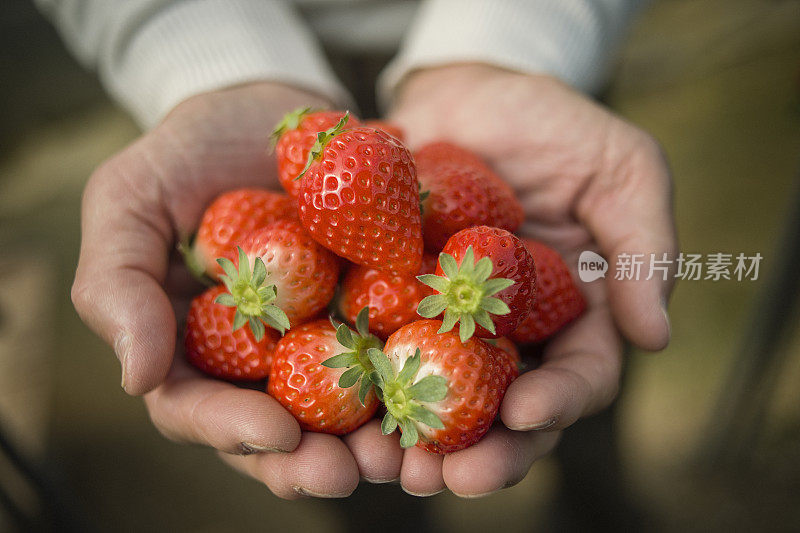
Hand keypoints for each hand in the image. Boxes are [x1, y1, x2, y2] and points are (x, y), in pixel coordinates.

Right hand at [71, 83, 404, 497]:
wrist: (272, 108)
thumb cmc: (188, 153)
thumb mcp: (129, 201)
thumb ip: (117, 283)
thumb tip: (135, 378)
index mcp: (195, 346)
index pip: (199, 408)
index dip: (232, 430)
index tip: (275, 434)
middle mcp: (261, 357)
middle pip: (280, 429)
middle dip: (313, 459)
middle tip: (349, 472)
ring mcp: (324, 336)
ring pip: (345, 409)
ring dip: (374, 439)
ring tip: (405, 454)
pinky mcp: (378, 307)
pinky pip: (401, 349)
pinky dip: (422, 376)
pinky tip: (452, 390)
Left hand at [387, 64, 675, 496]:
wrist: (467, 92)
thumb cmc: (553, 124)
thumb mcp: (621, 168)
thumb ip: (643, 246)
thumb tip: (657, 337)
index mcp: (572, 315)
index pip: (576, 377)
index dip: (555, 405)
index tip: (524, 416)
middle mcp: (509, 334)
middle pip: (500, 411)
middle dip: (479, 453)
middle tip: (445, 480)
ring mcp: (445, 324)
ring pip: (434, 398)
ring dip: (411, 440)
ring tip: (383, 465)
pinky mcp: (390, 301)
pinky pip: (373, 348)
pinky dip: (359, 382)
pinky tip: (336, 407)